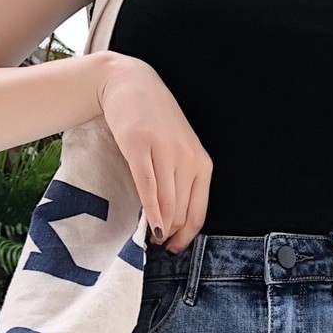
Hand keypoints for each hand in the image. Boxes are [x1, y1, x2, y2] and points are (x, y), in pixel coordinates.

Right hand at [96, 54, 211, 254]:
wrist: (130, 83)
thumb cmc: (155, 122)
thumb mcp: (179, 151)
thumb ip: (181, 182)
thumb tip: (173, 223)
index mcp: (202, 163)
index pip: (198, 212)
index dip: (186, 237)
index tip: (173, 248)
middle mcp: (188, 158)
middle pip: (181, 211)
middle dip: (169, 233)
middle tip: (155, 242)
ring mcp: (165, 151)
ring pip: (166, 203)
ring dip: (158, 226)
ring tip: (148, 236)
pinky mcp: (140, 145)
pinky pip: (148, 187)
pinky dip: (150, 210)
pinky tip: (148, 226)